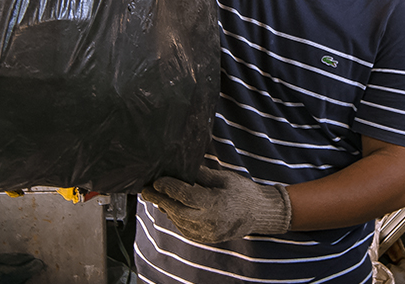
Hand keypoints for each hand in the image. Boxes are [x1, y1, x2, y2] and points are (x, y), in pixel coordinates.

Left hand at [141, 166, 291, 243]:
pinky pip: (185, 230)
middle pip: (177, 211)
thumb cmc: (242, 192)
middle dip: (159, 200)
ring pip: (179, 222)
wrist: (259, 213)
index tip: (157, 180)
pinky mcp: (207, 239)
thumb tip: (179, 165)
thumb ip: (200, 174)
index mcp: (215, 203)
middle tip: (146, 190)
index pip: (186, 196)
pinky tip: (171, 209)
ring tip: (157, 197)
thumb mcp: (223, 178)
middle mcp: (210, 221)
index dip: (169, 188)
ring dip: (166, 209)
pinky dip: (176, 219)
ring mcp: (208, 233)